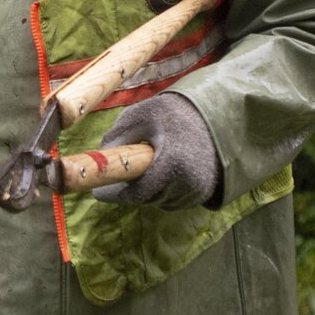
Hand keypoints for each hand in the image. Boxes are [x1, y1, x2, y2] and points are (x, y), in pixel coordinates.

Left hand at [89, 93, 222, 212]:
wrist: (215, 115)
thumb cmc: (175, 112)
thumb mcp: (142, 115)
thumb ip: (118, 135)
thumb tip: (99, 158)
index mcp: (173, 163)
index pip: (139, 193)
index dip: (117, 194)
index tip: (98, 192)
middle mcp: (190, 183)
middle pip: (148, 199)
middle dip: (131, 190)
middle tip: (118, 177)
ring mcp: (200, 190)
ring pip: (160, 201)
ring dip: (149, 191)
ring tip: (147, 166)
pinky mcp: (206, 193)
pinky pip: (175, 200)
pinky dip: (164, 191)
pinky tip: (164, 171)